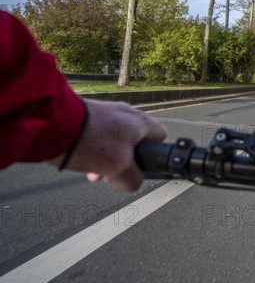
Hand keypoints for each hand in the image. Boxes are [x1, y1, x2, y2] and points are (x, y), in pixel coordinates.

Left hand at [48, 99, 166, 191]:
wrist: (53, 124)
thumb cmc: (90, 142)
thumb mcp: (119, 169)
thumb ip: (133, 180)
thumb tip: (132, 183)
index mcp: (142, 122)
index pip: (161, 136)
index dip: (154, 154)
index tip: (139, 167)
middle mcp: (128, 113)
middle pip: (135, 141)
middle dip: (124, 161)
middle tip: (111, 173)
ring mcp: (108, 111)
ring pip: (115, 139)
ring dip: (107, 157)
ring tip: (93, 170)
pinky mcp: (91, 112)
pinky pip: (99, 134)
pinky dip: (94, 147)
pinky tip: (82, 158)